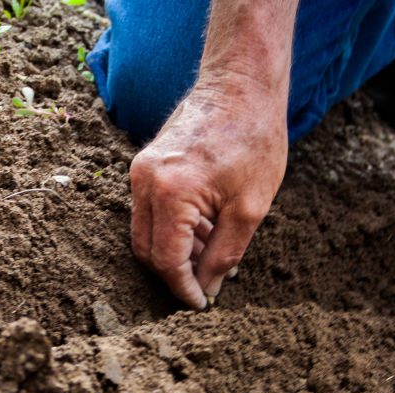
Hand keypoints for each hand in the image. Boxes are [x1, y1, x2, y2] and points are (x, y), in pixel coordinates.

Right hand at [129, 81, 287, 308]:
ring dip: (174, 252)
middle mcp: (145, 182)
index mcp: (171, 193)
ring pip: (145, 232)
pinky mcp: (144, 165)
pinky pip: (149, 211)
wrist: (241, 85)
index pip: (166, 260)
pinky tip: (204, 231)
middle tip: (205, 286)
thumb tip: (207, 288)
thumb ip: (224, 255)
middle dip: (174, 274)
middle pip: (146, 250)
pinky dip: (172, 229)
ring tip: (213, 255)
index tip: (201, 304)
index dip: (183, 288)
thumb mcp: (250, 208)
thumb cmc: (253, 140)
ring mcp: (140, 172)